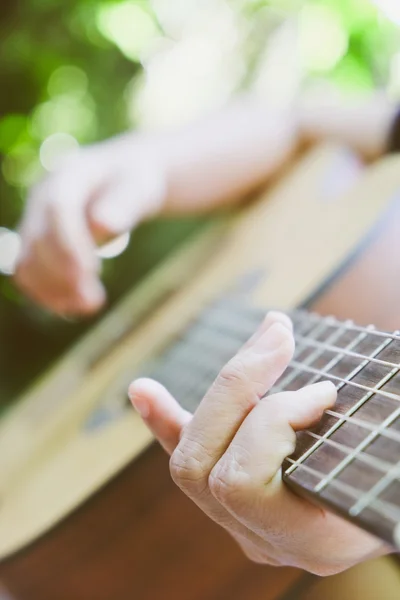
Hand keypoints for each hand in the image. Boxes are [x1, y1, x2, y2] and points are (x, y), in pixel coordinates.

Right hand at [14, 134, 166, 314]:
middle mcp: (42, 197)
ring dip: (52, 290)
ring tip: (88, 308)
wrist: (122, 182)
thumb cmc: (134, 185)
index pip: (58, 209)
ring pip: (27, 261)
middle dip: (63, 274)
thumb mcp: (139, 188)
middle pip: (38, 239)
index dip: (70, 243)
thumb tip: (103, 225)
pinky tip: (74, 309)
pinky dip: (47, 294)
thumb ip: (124, 204)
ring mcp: (34, 220)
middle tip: (95, 303)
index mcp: (68, 176)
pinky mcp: (36, 244)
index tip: (92, 273)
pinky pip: (29, 274)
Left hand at [129, 312, 385, 574]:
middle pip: (202, 465)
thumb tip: (349, 369)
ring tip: (259, 348)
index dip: (275, 419)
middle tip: (281, 337)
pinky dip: (166, 421)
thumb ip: (372, 420)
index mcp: (313, 540)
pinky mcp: (236, 497)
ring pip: (189, 459)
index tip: (325, 389)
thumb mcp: (394, 452)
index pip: (243, 480)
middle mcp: (267, 539)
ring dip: (218, 393)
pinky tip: (142, 389)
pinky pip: (188, 460)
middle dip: (238, 389)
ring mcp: (245, 522)